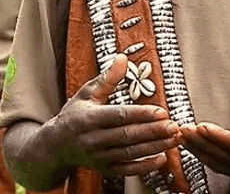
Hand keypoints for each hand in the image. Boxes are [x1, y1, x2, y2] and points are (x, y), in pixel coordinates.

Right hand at [38, 54, 180, 176]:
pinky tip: (162, 158)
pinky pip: (127, 170)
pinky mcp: (104, 169)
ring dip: (154, 147)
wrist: (55, 146)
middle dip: (153, 131)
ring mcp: (99, 157)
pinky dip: (145, 166)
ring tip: (173, 139)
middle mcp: (93, 140)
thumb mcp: (86, 93)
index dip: (141, 114)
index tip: (162, 111)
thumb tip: (122, 58)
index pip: (119, 116)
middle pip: (127, 136)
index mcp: (88, 118)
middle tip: (174, 126)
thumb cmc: (73, 115)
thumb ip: (107, 78)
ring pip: (130, 153)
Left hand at [180, 90, 229, 189]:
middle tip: (183, 128)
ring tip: (182, 135)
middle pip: (223, 156)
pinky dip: (203, 157)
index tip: (203, 126)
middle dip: (201, 142)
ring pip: (218, 164)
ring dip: (198, 150)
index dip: (221, 137)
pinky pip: (219, 167)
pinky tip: (192, 148)